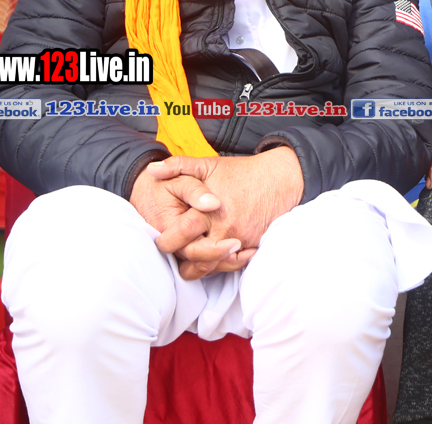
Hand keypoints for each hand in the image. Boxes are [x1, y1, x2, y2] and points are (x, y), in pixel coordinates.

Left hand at [144, 146, 303, 278]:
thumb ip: (178, 165)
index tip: (162, 240)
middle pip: (194, 257)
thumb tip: (151, 170)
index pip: (179, 235)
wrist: (280, 179)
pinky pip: (232, 265)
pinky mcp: (253, 245)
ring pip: (213, 266)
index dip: (166, 242)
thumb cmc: (241, 172)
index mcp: (208, 210)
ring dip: (200, 266)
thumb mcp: (208, 164)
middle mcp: (224, 228)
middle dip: (182, 258)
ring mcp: (240, 239)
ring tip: (192, 258)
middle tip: (178, 252)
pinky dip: (221, 265)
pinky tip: (214, 259)